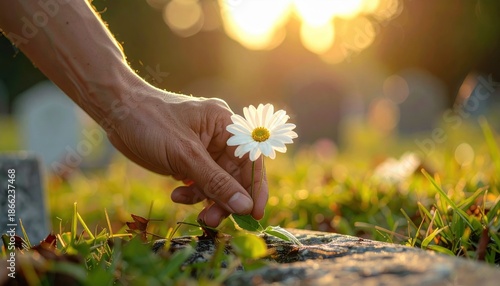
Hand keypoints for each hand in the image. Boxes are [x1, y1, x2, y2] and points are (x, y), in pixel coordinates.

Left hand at [104, 85, 267, 226]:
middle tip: (212, 219)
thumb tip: (244, 207)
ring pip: (217, 183)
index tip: (254, 214)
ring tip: (190, 207)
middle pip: (235, 176)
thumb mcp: (186, 155)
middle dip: (225, 199)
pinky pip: (200, 182)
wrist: (116, 112)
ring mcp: (204, 149)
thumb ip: (216, 182)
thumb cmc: (151, 122)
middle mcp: (220, 137)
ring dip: (206, 199)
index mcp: (227, 126)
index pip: (252, 160)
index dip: (255, 188)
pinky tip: (176, 193)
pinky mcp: (189, 159)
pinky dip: (192, 192)